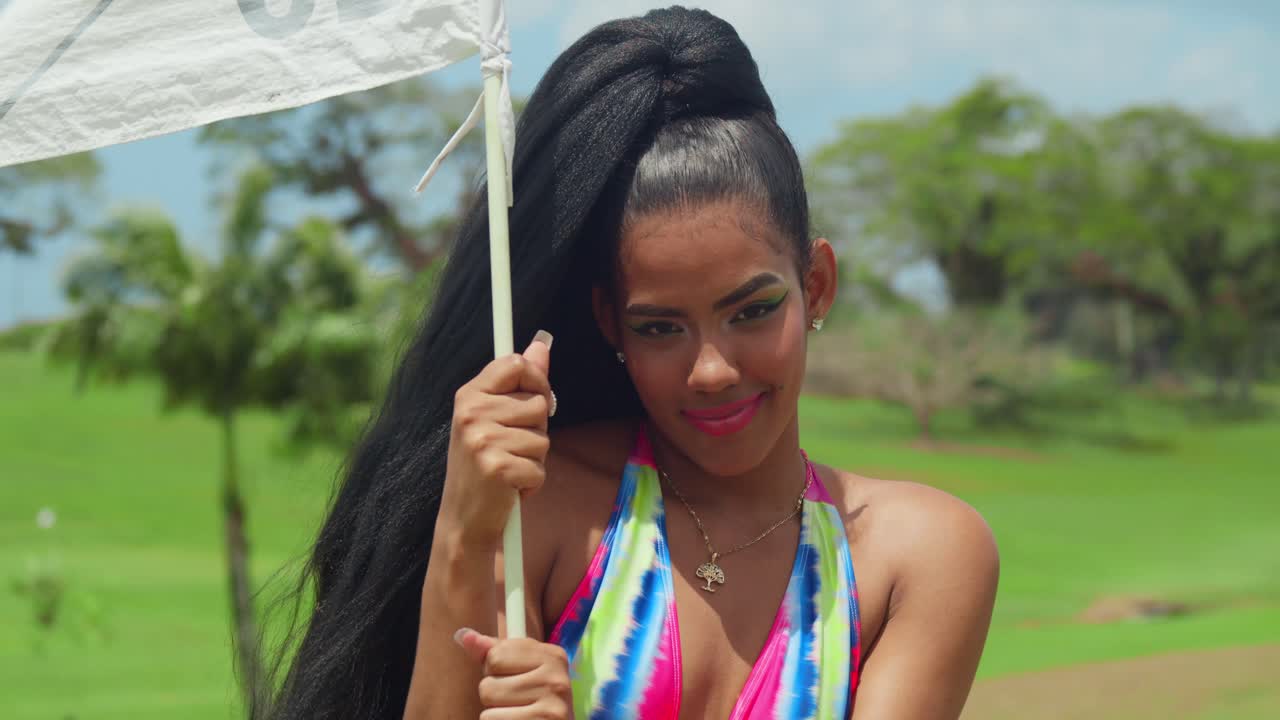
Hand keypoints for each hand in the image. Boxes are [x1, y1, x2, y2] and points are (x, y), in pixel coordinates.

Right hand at [440, 331, 553, 550]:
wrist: (462, 518)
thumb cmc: (483, 464)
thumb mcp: (494, 417)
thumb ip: (520, 381)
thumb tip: (542, 344)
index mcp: (469, 395)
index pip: (517, 364)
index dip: (537, 380)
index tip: (535, 399)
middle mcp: (471, 413)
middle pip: (538, 402)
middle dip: (536, 428)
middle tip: (510, 447)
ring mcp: (482, 440)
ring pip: (543, 438)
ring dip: (534, 459)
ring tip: (508, 468)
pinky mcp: (496, 469)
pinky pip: (540, 467)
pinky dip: (532, 483)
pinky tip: (509, 489)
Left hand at [455, 628, 573, 718]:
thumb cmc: (535, 700)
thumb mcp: (519, 669)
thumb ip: (492, 651)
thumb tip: (463, 635)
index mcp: (552, 656)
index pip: (495, 656)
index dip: (493, 670)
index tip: (510, 679)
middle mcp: (556, 679)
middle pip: (488, 685)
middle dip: (493, 697)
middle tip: (515, 703)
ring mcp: (551, 708)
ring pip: (488, 710)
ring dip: (495, 715)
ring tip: (517, 716)